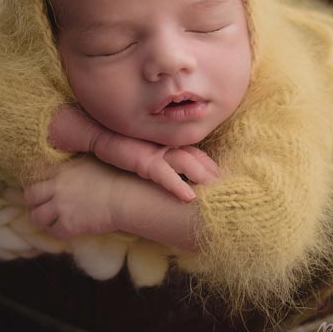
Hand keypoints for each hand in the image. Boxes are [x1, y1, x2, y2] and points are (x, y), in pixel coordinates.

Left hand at [23, 156, 134, 239]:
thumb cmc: (116, 176)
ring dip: (43, 219)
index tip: (45, 187)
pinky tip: (67, 229)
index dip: (39, 182)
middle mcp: (57, 187)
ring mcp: (61, 206)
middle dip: (35, 201)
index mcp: (62, 169)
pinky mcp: (68, 224)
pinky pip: (53, 232)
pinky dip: (58, 232)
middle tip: (45, 204)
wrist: (126, 197)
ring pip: (36, 216)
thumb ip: (75, 163)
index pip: (36, 175)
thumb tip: (70, 163)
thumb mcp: (92, 160)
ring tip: (53, 219)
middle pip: (30, 196)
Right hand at [92, 131, 220, 202]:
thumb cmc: (121, 144)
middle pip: (198, 159)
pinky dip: (178, 186)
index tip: (227, 180)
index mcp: (169, 144)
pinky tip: (189, 197)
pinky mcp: (144, 161)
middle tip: (233, 189)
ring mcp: (157, 152)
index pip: (198, 155)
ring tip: (218, 192)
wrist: (98, 134)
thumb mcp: (145, 153)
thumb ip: (161, 160)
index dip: (212, 167)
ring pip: (188, 164)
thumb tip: (174, 176)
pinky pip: (165, 175)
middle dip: (215, 174)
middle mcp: (167, 146)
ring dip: (204, 179)